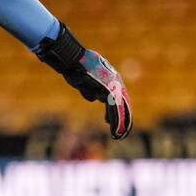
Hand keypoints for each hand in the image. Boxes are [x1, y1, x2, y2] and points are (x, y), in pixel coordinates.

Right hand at [35, 24, 133, 139]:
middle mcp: (115, 82)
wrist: (72, 59)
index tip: (110, 121)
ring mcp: (113, 86)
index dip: (116, 110)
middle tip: (123, 131)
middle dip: (123, 118)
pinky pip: (114, 110)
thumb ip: (89, 90)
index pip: (117, 97)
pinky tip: (115, 131)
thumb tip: (93, 99)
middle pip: (122, 103)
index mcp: (110, 78)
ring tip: (120, 135)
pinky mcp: (109, 91)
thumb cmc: (74, 68)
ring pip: (120, 109)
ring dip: (121, 123)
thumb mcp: (83, 81)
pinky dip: (116, 121)